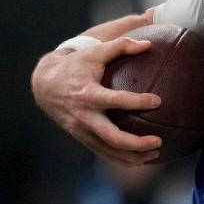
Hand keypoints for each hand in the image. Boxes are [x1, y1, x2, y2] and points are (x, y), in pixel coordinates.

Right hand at [31, 33, 162, 165]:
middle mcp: (85, 116)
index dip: (137, 102)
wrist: (45, 86)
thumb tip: (149, 43)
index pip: (116, 101)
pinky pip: (105, 154)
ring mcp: (83, 131)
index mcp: (88, 94)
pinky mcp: (83, 139)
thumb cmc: (75, 65)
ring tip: (156, 153)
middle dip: (137, 143)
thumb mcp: (94, 51)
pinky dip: (124, 160)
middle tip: (158, 141)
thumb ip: (121, 45)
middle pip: (113, 137)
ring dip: (134, 156)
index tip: (158, 101)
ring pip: (110, 151)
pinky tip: (142, 159)